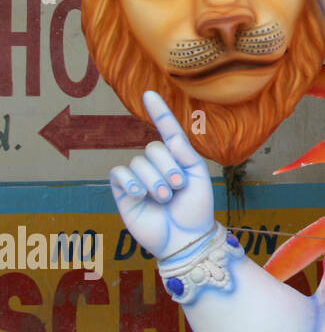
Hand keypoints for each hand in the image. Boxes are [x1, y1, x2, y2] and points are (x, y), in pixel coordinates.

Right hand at [108, 90, 213, 258]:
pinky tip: (141, 196)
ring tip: (165, 198)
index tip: (148, 94)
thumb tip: (170, 136)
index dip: (159, 112)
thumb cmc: (195, 207)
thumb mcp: (197, 176)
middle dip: (169, 167)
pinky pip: (119, 173)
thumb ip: (185, 153)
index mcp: (177, 157)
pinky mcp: (123, 191)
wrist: (185, 237)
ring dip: (155, 181)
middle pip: (153, 149)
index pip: (166, 130)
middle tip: (178, 187)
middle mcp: (156, 164)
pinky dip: (132, 183)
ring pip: (138, 163)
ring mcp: (139, 177)